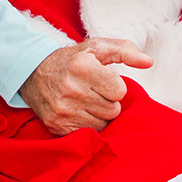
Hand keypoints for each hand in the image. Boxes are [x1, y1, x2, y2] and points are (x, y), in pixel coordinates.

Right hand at [19, 38, 153, 135]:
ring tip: (86, 102)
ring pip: (103, 124)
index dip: (114, 86)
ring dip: (99, 115)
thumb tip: (149, 62)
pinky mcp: (57, 126)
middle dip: (108, 102)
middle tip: (94, 92)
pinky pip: (88, 134)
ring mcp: (62, 111)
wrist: (32, 73)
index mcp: (82, 67)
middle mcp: (71, 89)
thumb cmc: (72, 60)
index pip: (119, 91)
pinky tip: (78, 112)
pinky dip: (87, 124)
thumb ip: (125, 50)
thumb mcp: (97, 47)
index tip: (102, 80)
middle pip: (112, 110)